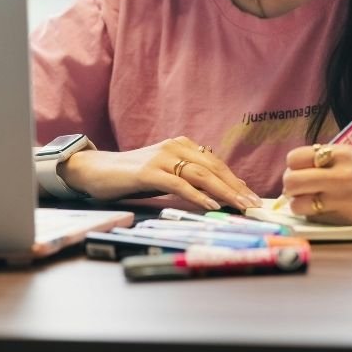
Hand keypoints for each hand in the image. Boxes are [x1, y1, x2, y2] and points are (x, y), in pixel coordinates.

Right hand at [58, 136, 260, 211]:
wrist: (98, 170)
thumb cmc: (134, 175)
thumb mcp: (167, 173)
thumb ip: (190, 177)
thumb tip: (220, 190)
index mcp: (183, 145)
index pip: (216, 164)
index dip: (236, 181)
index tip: (252, 197)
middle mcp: (176, 147)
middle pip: (213, 168)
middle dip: (236, 187)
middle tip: (253, 204)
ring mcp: (162, 157)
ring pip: (200, 175)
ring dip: (223, 192)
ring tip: (239, 206)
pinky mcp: (149, 171)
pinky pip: (179, 184)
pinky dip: (197, 195)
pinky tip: (211, 204)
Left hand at [281, 144, 351, 224]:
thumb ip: (329, 160)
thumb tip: (299, 168)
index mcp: (341, 154)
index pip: (295, 158)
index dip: (294, 166)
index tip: (301, 170)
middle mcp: (339, 176)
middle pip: (291, 181)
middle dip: (291, 186)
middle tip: (300, 188)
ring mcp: (342, 200)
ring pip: (298, 204)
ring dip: (300, 204)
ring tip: (313, 202)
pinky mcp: (346, 220)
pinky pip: (315, 219)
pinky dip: (315, 216)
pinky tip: (330, 211)